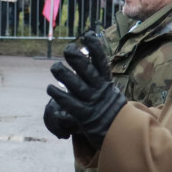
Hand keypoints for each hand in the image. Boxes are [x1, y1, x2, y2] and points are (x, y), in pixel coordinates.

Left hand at [45, 32, 125, 146]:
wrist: (121, 136)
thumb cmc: (112, 113)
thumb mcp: (110, 94)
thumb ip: (100, 81)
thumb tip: (89, 65)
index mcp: (107, 84)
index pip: (101, 62)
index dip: (95, 48)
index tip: (88, 36)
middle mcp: (100, 91)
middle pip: (88, 71)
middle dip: (77, 59)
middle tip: (68, 49)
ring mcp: (92, 103)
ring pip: (76, 85)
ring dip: (64, 75)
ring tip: (55, 67)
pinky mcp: (84, 116)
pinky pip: (69, 104)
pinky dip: (59, 95)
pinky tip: (51, 88)